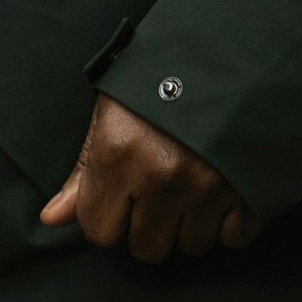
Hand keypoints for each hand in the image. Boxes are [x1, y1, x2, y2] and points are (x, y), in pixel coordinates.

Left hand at [40, 92, 261, 262]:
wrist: (232, 52)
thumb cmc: (159, 78)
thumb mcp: (112, 111)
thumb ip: (84, 171)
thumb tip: (51, 219)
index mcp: (118, 151)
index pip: (99, 230)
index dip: (105, 218)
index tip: (116, 200)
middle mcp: (161, 175)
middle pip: (146, 249)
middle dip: (146, 227)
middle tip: (154, 192)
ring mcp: (209, 187)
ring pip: (191, 246)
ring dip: (188, 224)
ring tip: (190, 183)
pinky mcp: (251, 193)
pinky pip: (233, 239)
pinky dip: (228, 222)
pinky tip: (222, 189)